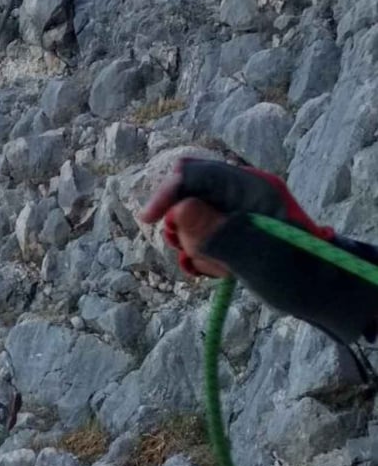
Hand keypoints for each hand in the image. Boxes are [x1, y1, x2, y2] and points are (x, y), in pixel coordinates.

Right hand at [138, 158, 330, 277]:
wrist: (318, 292)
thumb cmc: (296, 273)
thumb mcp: (257, 255)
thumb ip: (218, 232)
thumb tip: (179, 210)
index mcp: (250, 186)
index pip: (196, 174)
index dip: (168, 192)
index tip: (148, 219)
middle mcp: (237, 193)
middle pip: (184, 195)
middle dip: (180, 225)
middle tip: (194, 252)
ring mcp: (230, 212)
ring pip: (185, 217)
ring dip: (190, 244)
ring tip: (215, 266)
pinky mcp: (225, 230)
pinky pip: (193, 235)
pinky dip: (195, 254)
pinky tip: (214, 269)